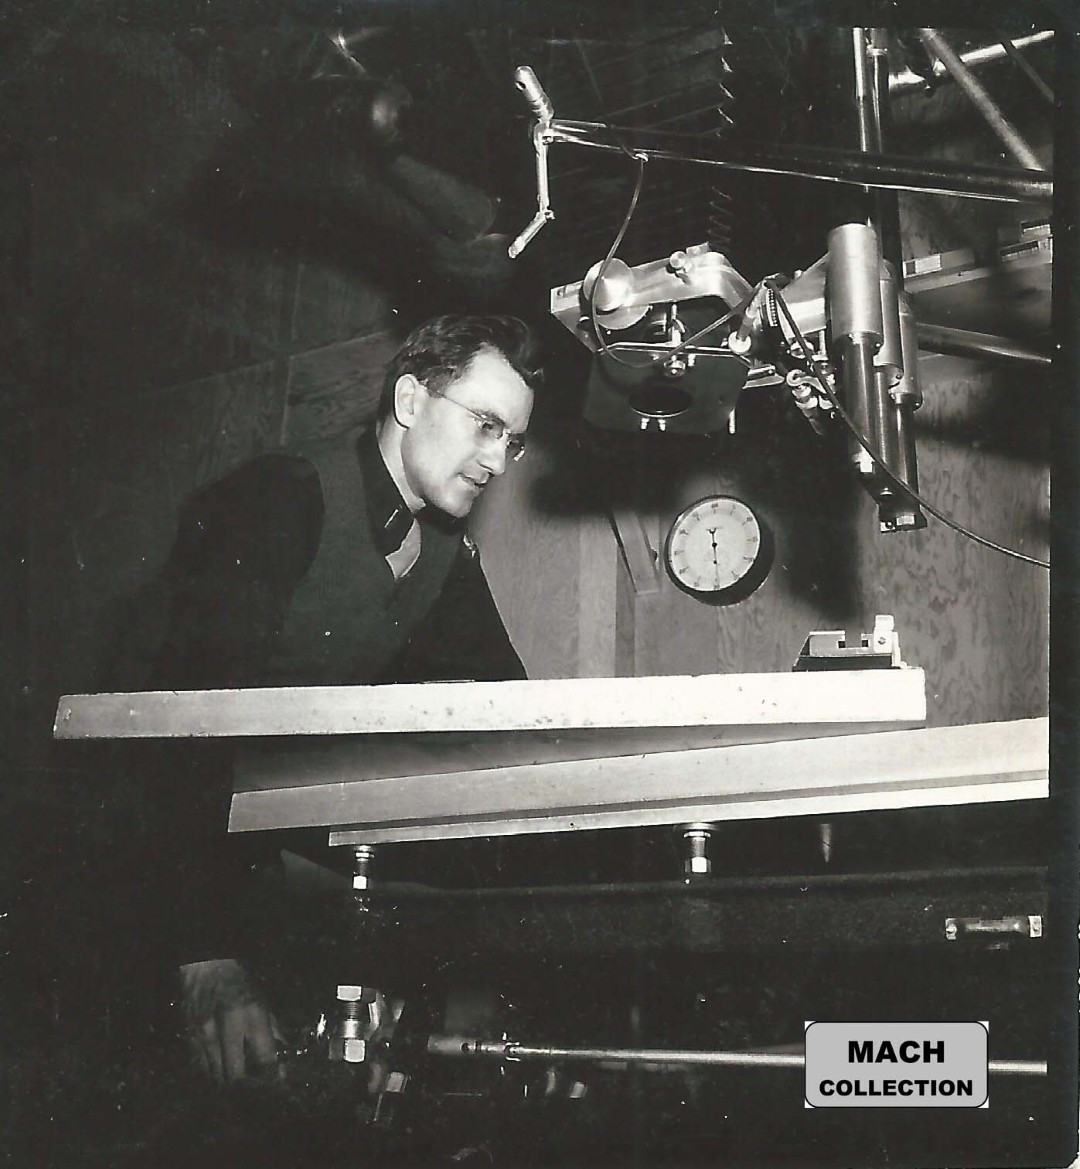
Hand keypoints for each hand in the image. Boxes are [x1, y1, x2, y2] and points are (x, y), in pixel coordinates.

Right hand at [178, 958, 284, 1083]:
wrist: (206, 970)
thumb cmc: (240, 986)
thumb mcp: (263, 1003)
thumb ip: (273, 1031)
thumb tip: (282, 1058)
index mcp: (252, 1017)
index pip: (265, 1058)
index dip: (272, 1077)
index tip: (275, 1083)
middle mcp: (227, 1029)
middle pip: (237, 1075)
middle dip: (247, 1088)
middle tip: (254, 1091)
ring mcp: (205, 1036)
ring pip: (217, 1077)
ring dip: (228, 1085)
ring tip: (238, 1087)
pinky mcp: (190, 1039)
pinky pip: (201, 1068)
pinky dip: (212, 1075)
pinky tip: (219, 1074)